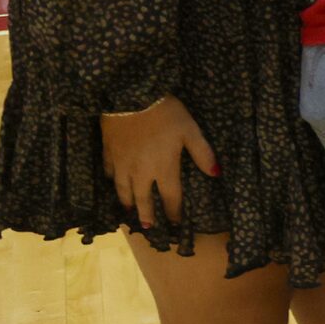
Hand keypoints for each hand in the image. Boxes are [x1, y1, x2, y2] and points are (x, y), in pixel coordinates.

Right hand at [101, 97, 215, 225]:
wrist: (130, 97)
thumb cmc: (165, 114)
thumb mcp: (190, 130)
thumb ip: (202, 153)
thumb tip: (216, 174)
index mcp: (164, 168)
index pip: (171, 196)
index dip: (174, 211)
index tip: (176, 223)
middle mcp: (141, 171)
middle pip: (143, 198)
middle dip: (147, 213)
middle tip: (148, 226)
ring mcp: (122, 163)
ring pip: (123, 188)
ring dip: (127, 201)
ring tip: (129, 210)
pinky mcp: (108, 151)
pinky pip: (108, 170)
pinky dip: (111, 179)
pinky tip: (112, 181)